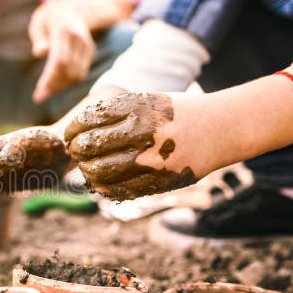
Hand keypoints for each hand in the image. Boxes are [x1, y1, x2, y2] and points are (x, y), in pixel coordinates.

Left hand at [29, 0, 95, 103]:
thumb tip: (39, 53)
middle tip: (39, 97)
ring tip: (45, 91)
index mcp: (64, 31)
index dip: (50, 79)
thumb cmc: (48, 19)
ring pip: (77, 74)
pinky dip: (68, 81)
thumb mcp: (38, 24)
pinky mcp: (90, 52)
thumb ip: (39, 38)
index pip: (59, 60)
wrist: (71, 9)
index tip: (39, 94)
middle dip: (54, 86)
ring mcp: (87, 46)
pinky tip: (56, 84)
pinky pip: (81, 73)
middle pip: (68, 70)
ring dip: (61, 86)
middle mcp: (79, 39)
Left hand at [64, 92, 216, 199]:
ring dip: (87, 171)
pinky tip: (101, 182)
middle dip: (77, 151)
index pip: (87, 122)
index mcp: (136, 108)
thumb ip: (114, 114)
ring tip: (88, 167)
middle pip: (89, 148)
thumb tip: (75, 135)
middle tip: (77, 152)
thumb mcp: (146, 101)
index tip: (71, 135)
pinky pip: (119, 191)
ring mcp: (151, 160)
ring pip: (100, 172)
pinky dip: (103, 188)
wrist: (221, 129)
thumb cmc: (177, 113)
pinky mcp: (159, 181)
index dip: (73, 131)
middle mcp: (142, 134)